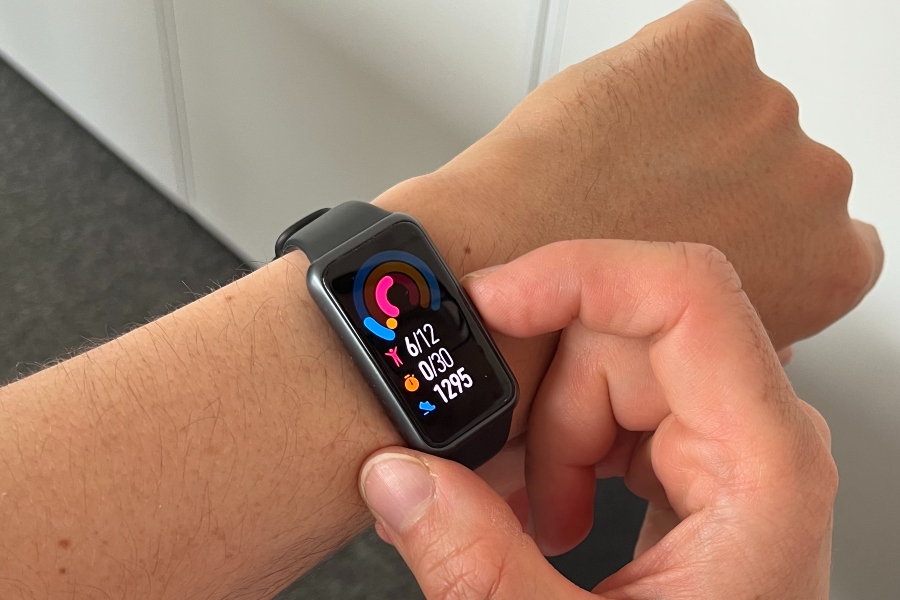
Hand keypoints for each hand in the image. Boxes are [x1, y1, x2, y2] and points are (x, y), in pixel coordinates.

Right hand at [359, 240, 835, 598]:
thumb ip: (477, 564)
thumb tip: (399, 479)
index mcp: (763, 467)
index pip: (685, 294)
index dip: (577, 275)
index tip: (490, 302)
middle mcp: (758, 438)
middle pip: (626, 336)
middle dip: (539, 399)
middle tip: (490, 472)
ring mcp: (729, 447)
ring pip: (608, 368)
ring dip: (544, 435)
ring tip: (528, 519)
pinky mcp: (696, 464)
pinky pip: (612, 408)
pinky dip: (559, 448)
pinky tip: (546, 512)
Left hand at [380, 0, 881, 350]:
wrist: (501, 272)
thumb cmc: (579, 325)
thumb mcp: (696, 342)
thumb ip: (743, 304)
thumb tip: (746, 293)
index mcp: (834, 264)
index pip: (821, 231)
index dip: (753, 231)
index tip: (705, 234)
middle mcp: (818, 182)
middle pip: (772, 161)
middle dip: (715, 176)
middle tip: (641, 204)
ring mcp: (766, 109)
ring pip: (725, 103)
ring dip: (677, 125)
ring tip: (609, 173)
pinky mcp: (709, 50)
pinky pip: (688, 48)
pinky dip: (647, 75)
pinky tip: (603, 125)